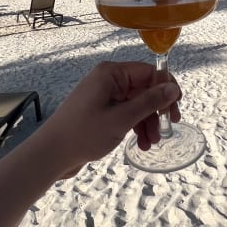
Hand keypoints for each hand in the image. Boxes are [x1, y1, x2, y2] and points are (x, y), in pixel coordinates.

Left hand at [43, 61, 180, 178]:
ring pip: (137, 104)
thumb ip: (149, 102)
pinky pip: (126, 114)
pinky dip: (136, 126)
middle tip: (169, 128)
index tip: (176, 109)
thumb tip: (173, 88)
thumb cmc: (84, 133)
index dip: (165, 89)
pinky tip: (141, 144)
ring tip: (151, 144)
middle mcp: (109, 80)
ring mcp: (104, 96)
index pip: (148, 72)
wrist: (51, 154)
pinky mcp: (101, 111)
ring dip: (147, 122)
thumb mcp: (121, 119)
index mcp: (111, 73)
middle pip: (144, 89)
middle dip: (156, 110)